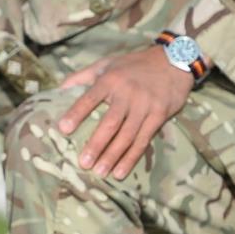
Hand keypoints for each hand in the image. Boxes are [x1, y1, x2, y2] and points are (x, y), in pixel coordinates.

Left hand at [54, 44, 195, 178]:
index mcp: (110, 80)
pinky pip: (143, 140)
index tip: (63, 129)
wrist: (175, 61)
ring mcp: (145, 106)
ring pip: (127, 135)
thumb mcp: (107, 63)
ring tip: (99, 172)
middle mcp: (127, 94)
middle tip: (83, 163)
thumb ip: (83, 76)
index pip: (89, 98)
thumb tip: (59, 90)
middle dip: (96, 144)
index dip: (76, 113)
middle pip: (110, 123)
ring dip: (113, 156)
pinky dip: (131, 157)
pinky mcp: (159, 116)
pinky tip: (120, 171)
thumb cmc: (134, 65)